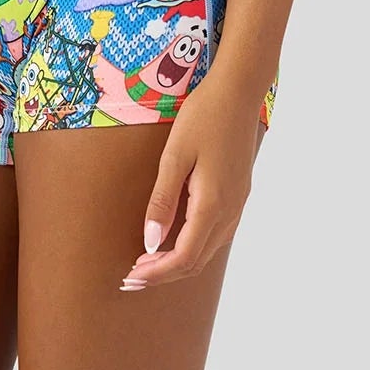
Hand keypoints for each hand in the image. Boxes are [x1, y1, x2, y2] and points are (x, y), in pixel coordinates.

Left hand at [120, 78, 263, 290]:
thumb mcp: (175, 155)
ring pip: (208, 250)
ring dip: (178, 260)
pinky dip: (192, 245)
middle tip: (132, 275)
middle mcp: (229, 212)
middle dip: (164, 273)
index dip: (157, 273)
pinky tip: (174, 236)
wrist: (238, 92)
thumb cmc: (203, 117)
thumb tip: (151, 243)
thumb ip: (163, 200)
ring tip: (148, 259)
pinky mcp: (238, 194)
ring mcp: (237, 204)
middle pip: (196, 260)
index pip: (184, 258)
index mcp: (212, 205)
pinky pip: (216, 233)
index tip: (131, 277)